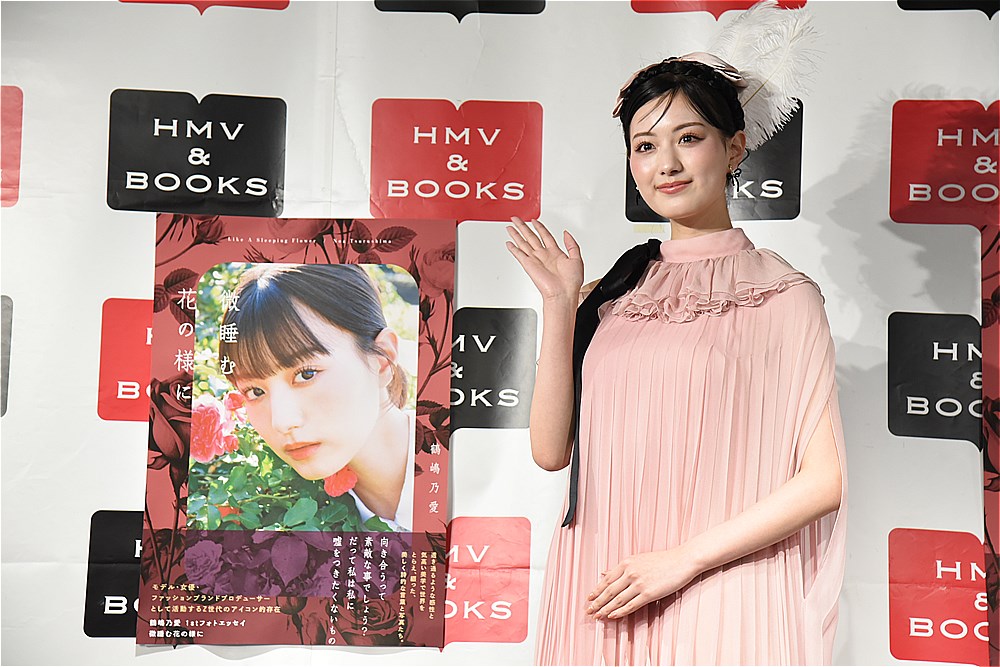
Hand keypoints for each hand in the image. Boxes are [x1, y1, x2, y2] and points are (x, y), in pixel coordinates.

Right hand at [505, 217, 583, 302]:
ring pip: (523, 243)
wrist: (563, 294)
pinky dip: (513, 249)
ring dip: (516, 234)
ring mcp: (535, 260)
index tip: (534, 220)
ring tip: (510, 226)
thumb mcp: (577, 259)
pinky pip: (519, 255)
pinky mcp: (529, 266)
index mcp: (555, 253)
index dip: (539, 227)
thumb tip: (566, 233)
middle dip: (523, 226)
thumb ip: (572, 244)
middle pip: (531, 236)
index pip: (545, 235)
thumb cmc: (571, 282)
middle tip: (516, 219)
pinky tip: (509, 243)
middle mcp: (544, 256)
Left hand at [585, 547, 699, 620]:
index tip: (588, 599)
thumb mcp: (638, 559)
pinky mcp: (649, 593)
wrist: (681, 561)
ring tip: (597, 616)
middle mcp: (630, 573)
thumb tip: (603, 572)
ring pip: (617, 600)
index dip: (596, 591)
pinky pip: (631, 605)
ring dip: (606, 609)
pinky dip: (620, 612)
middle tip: (589, 611)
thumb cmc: (661, 560)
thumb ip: (621, 568)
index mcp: (626, 563)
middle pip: (609, 591)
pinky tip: (613, 616)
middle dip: (597, 602)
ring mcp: (639, 583)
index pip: (606, 580)